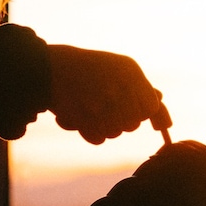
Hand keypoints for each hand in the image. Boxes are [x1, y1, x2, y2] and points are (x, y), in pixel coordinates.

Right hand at [47, 44, 171, 143]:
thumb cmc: (86, 69)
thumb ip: (140, 86)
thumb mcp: (117, 69)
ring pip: (115, 132)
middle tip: (103, 108)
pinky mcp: (84, 116)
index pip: (149, 108)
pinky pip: (98, 138)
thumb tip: (160, 103)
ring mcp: (101, 101)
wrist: (45, 66)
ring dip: (103, 126)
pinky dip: (90, 132)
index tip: (127, 109)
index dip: (139, 112)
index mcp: (129, 70)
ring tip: (89, 109)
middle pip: (132, 123)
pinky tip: (80, 116)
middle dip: (120, 120)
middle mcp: (119, 84)